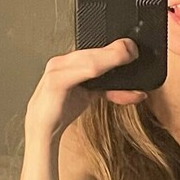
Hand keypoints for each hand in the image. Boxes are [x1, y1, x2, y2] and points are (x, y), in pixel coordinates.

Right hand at [24, 39, 148, 138]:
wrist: (42, 130)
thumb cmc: (62, 109)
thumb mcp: (91, 95)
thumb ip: (110, 89)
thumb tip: (136, 90)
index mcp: (71, 61)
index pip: (96, 50)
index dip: (116, 48)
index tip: (133, 50)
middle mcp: (63, 61)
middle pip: (93, 51)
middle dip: (116, 51)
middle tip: (134, 51)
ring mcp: (57, 70)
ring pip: (87, 60)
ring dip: (108, 58)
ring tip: (127, 56)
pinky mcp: (54, 82)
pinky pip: (75, 74)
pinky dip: (92, 71)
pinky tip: (101, 72)